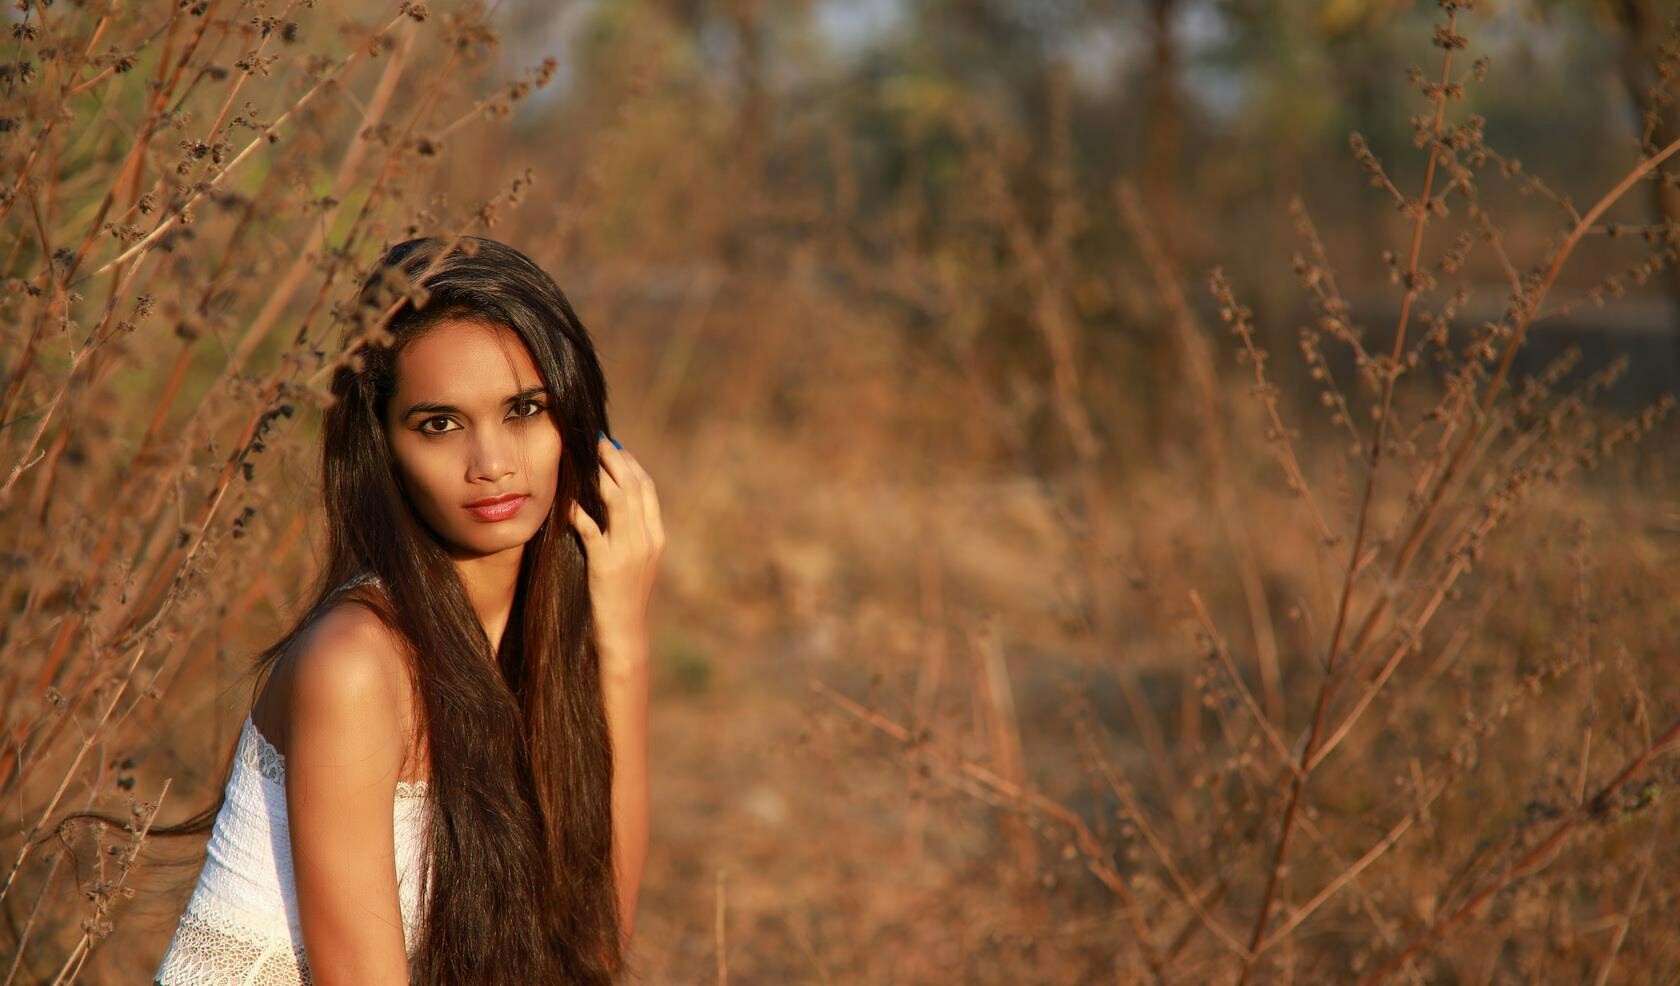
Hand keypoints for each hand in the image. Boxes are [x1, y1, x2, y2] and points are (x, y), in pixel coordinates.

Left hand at [569, 434, 664, 653]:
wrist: (624, 632)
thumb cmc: (624, 597)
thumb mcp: (637, 562)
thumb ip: (631, 534)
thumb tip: (616, 504)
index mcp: (656, 536)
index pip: (647, 489)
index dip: (631, 464)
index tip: (615, 448)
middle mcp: (646, 539)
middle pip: (635, 487)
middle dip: (616, 460)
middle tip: (598, 440)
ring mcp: (629, 551)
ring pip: (618, 501)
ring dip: (602, 474)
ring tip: (587, 457)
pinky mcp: (607, 565)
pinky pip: (592, 530)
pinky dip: (580, 512)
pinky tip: (567, 500)